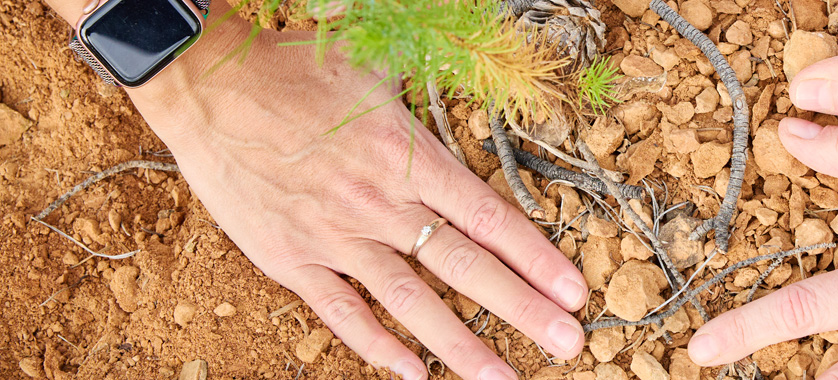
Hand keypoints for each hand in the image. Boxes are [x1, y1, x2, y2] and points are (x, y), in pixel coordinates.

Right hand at [66, 7, 586, 379]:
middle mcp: (379, 203)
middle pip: (464, 266)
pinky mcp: (290, 259)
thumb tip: (476, 73)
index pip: (488, 217)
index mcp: (407, 157)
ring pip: (410, 301)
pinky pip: (340, 312)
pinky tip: (414, 373)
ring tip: (503, 378)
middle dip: (522, 309)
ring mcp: (334, 236)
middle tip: (569, 345)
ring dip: (460, 344)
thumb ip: (427, 97)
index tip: (573, 291)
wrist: (206, 85)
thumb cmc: (294, 69)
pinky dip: (376, 345)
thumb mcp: (376, 68)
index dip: (535, 257)